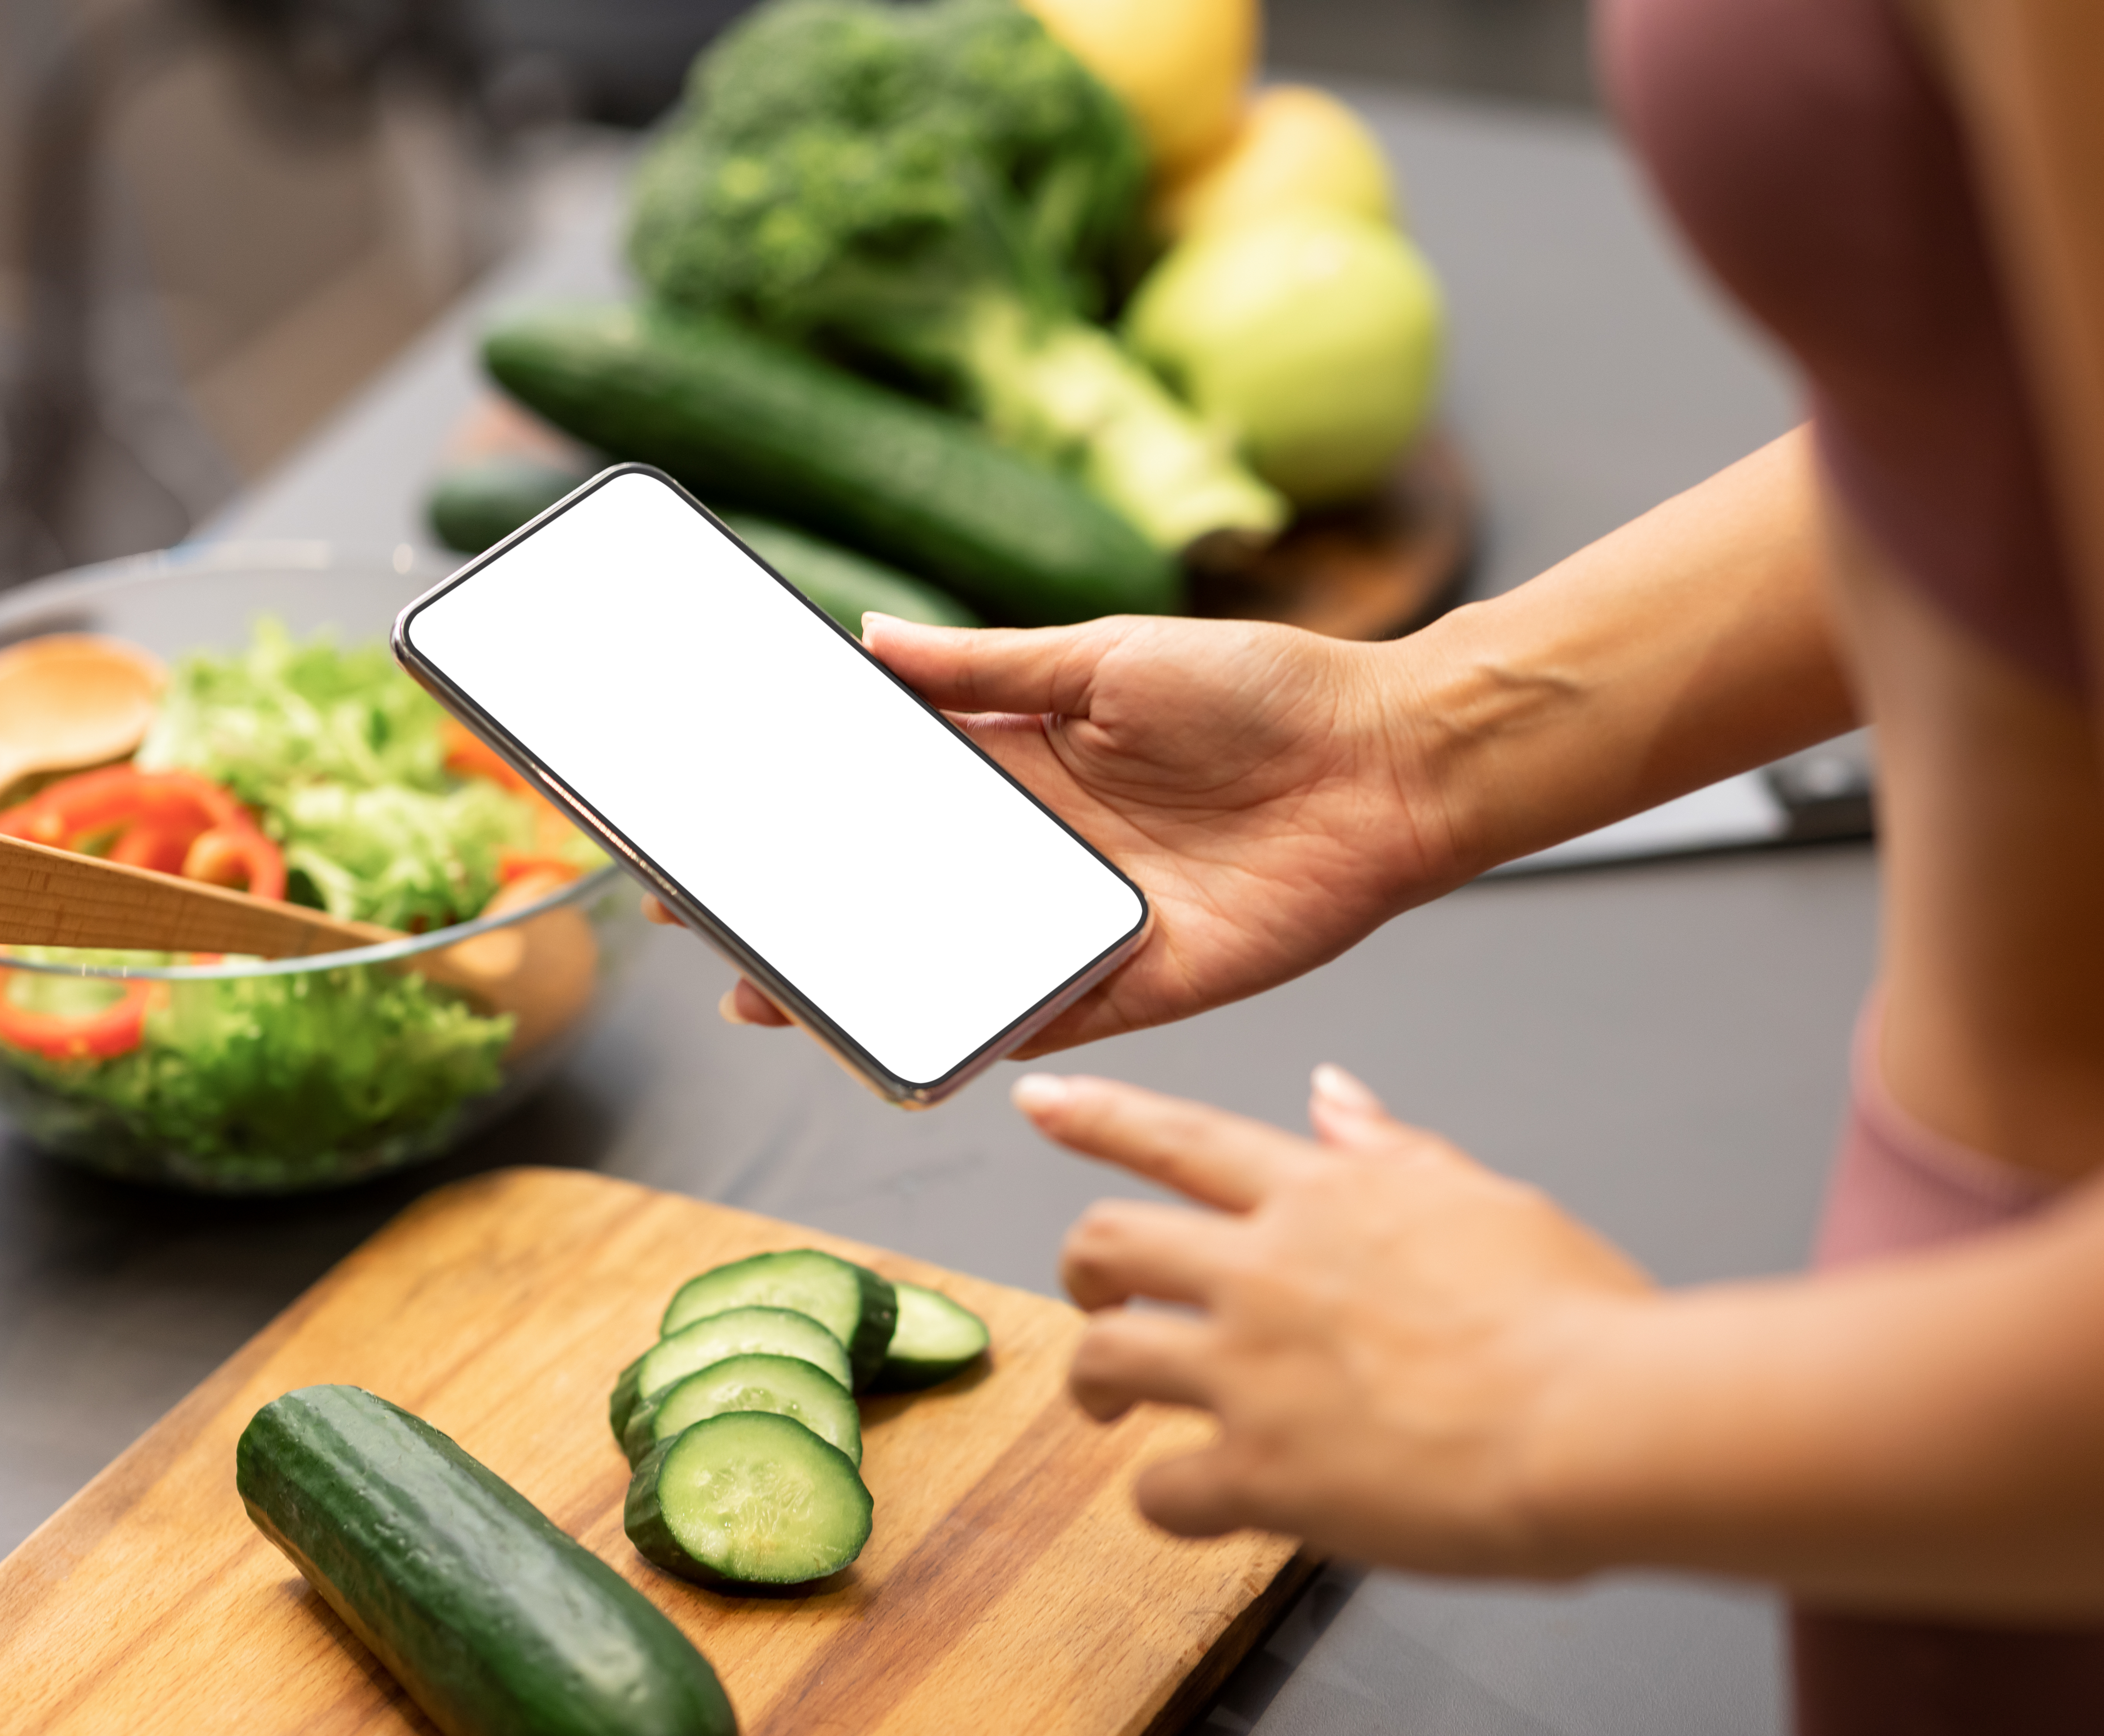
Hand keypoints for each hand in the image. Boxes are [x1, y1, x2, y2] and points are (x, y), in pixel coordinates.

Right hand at [687, 611, 1463, 1053]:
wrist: (1391, 758)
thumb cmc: (1263, 689)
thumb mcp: (1104, 654)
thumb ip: (987, 666)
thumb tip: (869, 639)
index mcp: (1027, 765)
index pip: (891, 797)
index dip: (806, 816)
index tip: (722, 830)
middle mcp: (1045, 850)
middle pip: (902, 891)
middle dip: (807, 917)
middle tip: (712, 937)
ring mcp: (1086, 921)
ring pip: (955, 963)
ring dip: (869, 986)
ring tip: (776, 1000)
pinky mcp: (1142, 983)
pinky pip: (1045, 1016)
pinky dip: (981, 1032)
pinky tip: (908, 1044)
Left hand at [1027, 1065, 1652, 1575]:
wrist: (1599, 1420)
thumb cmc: (1573, 1320)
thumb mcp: (1488, 1200)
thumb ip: (1392, 1150)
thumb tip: (1332, 1094)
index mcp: (1324, 1198)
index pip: (1181, 1136)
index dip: (1100, 1115)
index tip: (1043, 1102)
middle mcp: (1266, 1271)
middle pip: (1109, 1242)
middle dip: (1081, 1268)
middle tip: (1091, 1299)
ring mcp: (1251, 1373)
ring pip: (1104, 1359)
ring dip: (1094, 1383)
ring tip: (1109, 1409)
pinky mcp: (1260, 1475)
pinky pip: (1159, 1490)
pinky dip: (1164, 1499)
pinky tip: (1194, 1504)